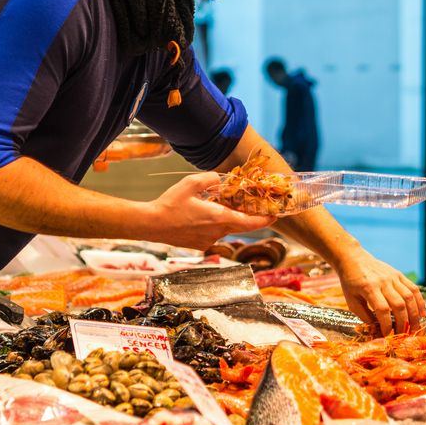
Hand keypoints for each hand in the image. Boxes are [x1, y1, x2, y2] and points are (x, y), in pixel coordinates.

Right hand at [145, 173, 274, 249]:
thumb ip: (211, 179)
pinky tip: (201, 215)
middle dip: (248, 216)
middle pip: (240, 225)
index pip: (249, 222)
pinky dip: (214, 224)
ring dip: (226, 218)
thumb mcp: (191, 183)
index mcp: (219, 218)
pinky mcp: (199, 245)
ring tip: (216, 205)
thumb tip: (220, 180)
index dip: (264, 220)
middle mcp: (217, 233)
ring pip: (225, 228)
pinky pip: (213, 233)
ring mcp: (208, 241)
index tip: (274, 216)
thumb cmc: (171, 203)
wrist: (151, 224)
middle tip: (254, 207)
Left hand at [335, 249, 425, 335]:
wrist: (353, 259)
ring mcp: (393, 277)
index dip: (387, 324)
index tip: (387, 335)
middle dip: (403, 323)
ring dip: (414, 315)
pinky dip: (420, 302)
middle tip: (403, 335)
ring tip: (414, 328)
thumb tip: (378, 331)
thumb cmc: (350, 282)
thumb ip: (364, 316)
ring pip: (409, 297)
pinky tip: (422, 314)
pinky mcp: (399, 274)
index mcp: (368, 288)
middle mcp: (383, 282)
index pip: (382, 309)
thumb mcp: (351, 301)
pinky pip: (413, 288)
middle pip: (399, 305)